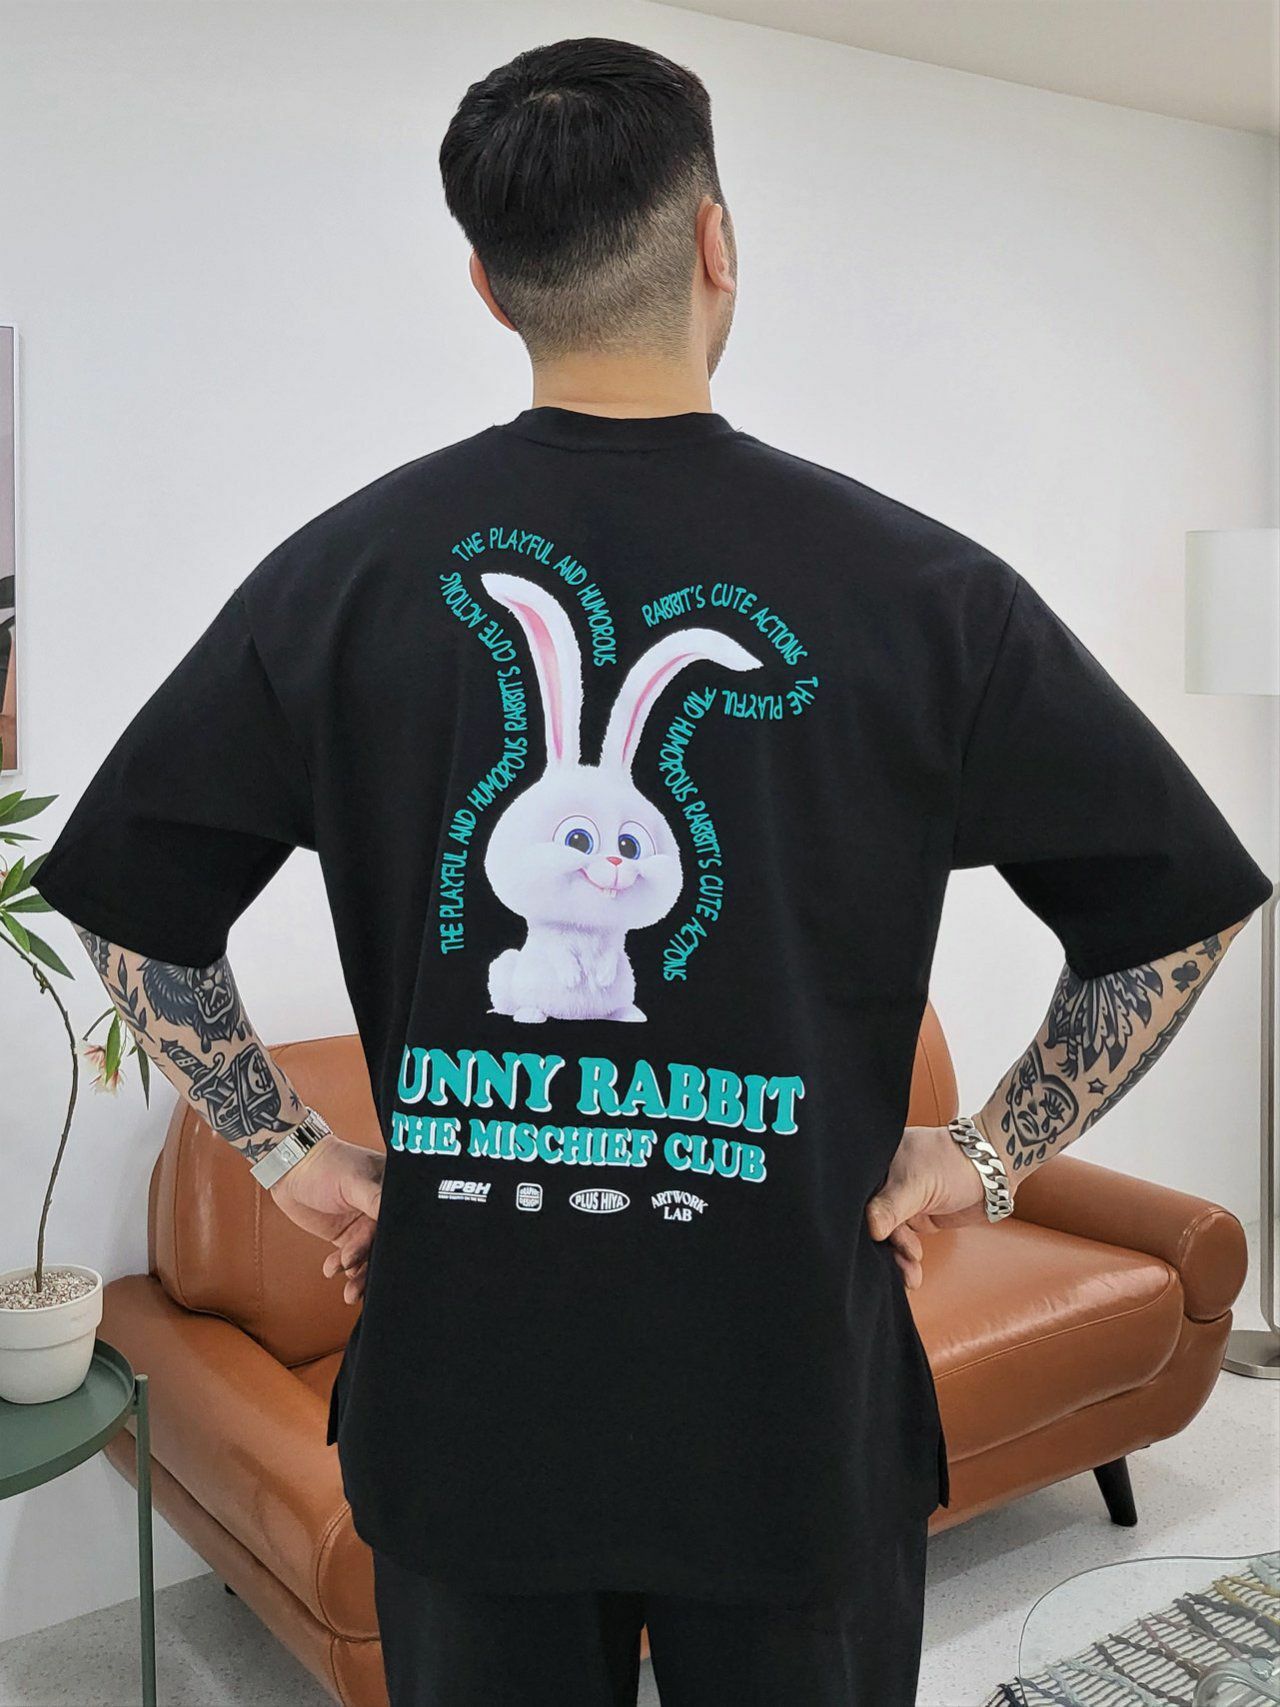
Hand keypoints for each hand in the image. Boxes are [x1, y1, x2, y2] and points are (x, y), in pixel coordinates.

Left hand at [268, 1134, 384, 1303]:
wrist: (290, 1170)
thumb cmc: (325, 1164)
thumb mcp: (354, 1180)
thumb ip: (375, 1200)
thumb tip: (400, 1217)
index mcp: (393, 1190)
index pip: (404, 1222)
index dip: (399, 1244)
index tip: (391, 1262)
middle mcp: (383, 1209)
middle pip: (388, 1245)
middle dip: (376, 1267)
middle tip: (364, 1285)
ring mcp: (365, 1224)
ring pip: (369, 1257)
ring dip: (360, 1275)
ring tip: (349, 1291)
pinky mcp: (347, 1236)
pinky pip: (350, 1259)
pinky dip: (342, 1268)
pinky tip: (333, 1269)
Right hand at [865, 1122, 993, 1288]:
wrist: (993, 1173)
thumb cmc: (954, 1162)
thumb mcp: (916, 1183)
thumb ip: (890, 1206)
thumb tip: (871, 1229)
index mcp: (877, 1161)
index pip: (857, 1195)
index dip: (858, 1220)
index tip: (864, 1244)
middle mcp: (883, 1180)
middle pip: (870, 1218)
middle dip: (882, 1245)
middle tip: (893, 1263)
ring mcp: (899, 1199)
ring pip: (887, 1234)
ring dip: (897, 1256)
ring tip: (909, 1274)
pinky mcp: (915, 1216)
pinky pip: (903, 1242)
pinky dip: (906, 1258)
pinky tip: (911, 1272)